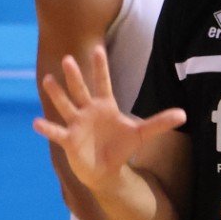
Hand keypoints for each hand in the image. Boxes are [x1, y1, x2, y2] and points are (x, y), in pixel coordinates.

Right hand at [33, 46, 185, 191]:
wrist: (105, 170)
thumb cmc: (121, 147)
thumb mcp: (142, 134)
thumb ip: (159, 122)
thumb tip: (183, 115)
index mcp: (105, 105)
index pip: (103, 82)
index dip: (100, 67)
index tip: (98, 48)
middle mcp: (88, 111)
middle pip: (80, 90)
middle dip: (75, 76)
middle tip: (68, 59)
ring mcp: (76, 124)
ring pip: (65, 105)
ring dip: (56, 94)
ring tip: (48, 80)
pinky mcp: (68, 140)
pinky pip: (56, 132)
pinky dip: (47, 128)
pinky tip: (37, 123)